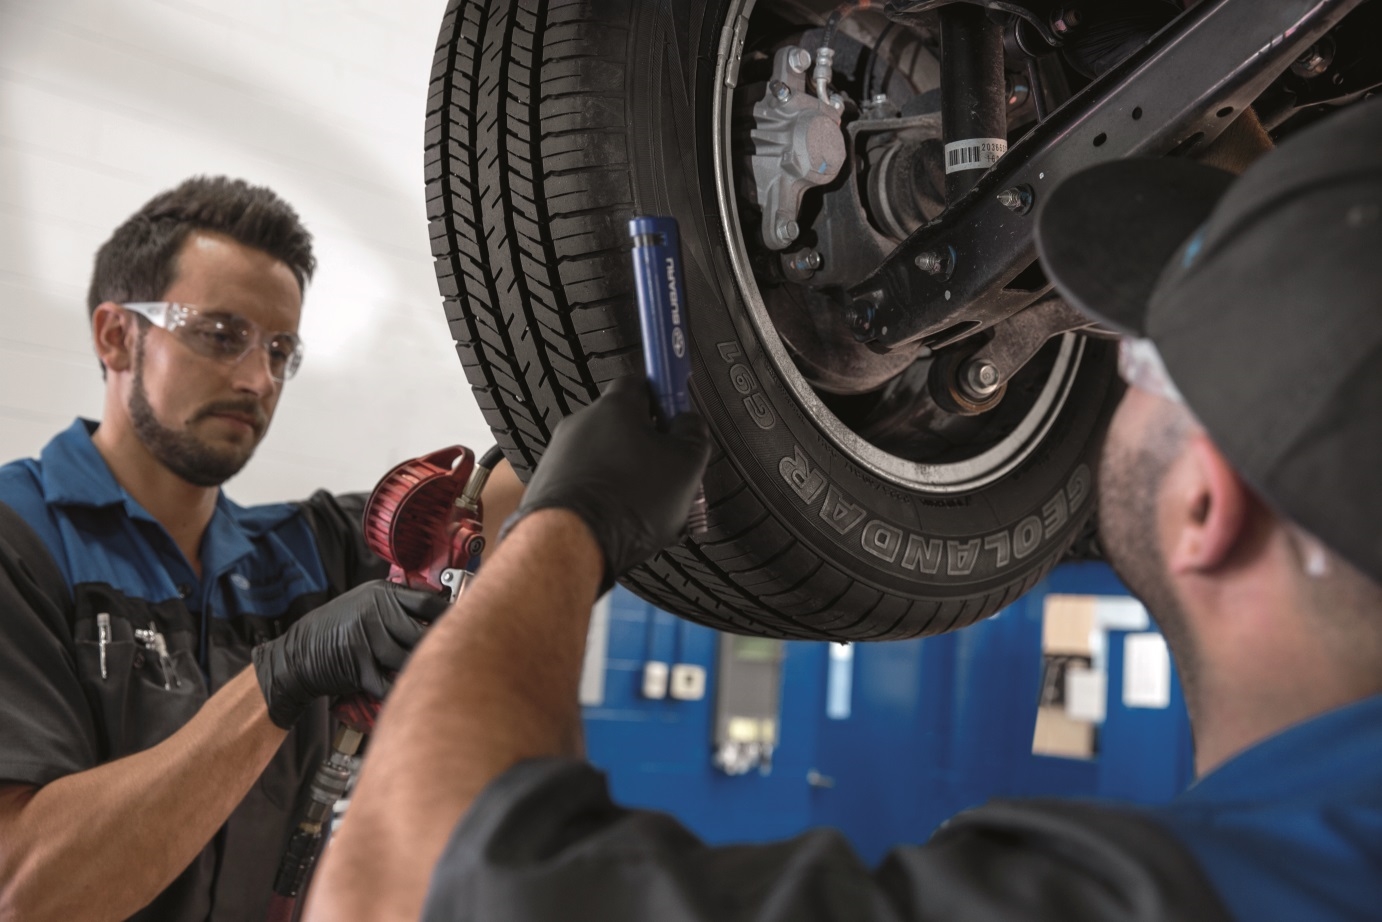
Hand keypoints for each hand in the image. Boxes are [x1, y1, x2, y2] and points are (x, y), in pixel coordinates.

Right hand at [252, 580, 450, 728]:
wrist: (297, 653)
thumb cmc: (337, 629)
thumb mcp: (365, 604)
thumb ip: (397, 605)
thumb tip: (439, 610)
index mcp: (382, 595)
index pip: (429, 602)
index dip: (450, 614)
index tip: (465, 623)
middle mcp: (376, 613)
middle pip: (424, 632)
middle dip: (439, 647)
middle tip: (455, 656)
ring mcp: (366, 639)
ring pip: (408, 659)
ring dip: (420, 670)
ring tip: (433, 675)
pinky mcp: (357, 665)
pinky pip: (388, 682)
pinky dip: (399, 690)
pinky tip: (409, 692)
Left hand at [506, 377, 711, 590]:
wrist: (570, 545)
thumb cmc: (625, 505)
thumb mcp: (686, 465)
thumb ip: (693, 434)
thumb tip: (691, 422)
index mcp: (615, 408)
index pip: (643, 383)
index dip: (666, 399)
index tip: (678, 414)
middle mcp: (581, 424)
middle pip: (625, 426)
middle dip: (649, 450)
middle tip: (670, 476)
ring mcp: (560, 455)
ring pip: (607, 460)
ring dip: (628, 479)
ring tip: (649, 512)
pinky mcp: (549, 486)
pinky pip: (586, 484)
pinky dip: (605, 499)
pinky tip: (622, 524)